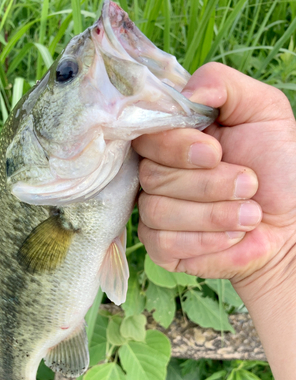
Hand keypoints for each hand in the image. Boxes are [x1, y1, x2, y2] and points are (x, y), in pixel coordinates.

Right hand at [133, 62, 295, 299]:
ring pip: (158, 209)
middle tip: (248, 186)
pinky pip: (163, 242)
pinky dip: (205, 240)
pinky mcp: (159, 246)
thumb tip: (184, 93)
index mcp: (174, 139)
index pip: (146, 135)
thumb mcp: (262, 110)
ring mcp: (154, 211)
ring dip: (213, 214)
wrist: (289, 224)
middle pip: (152, 175)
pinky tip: (231, 236)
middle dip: (208, 184)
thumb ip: (223, 84)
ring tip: (249, 214)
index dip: (176, 146)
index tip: (215, 153)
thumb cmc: (277, 167)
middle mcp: (157, 173)